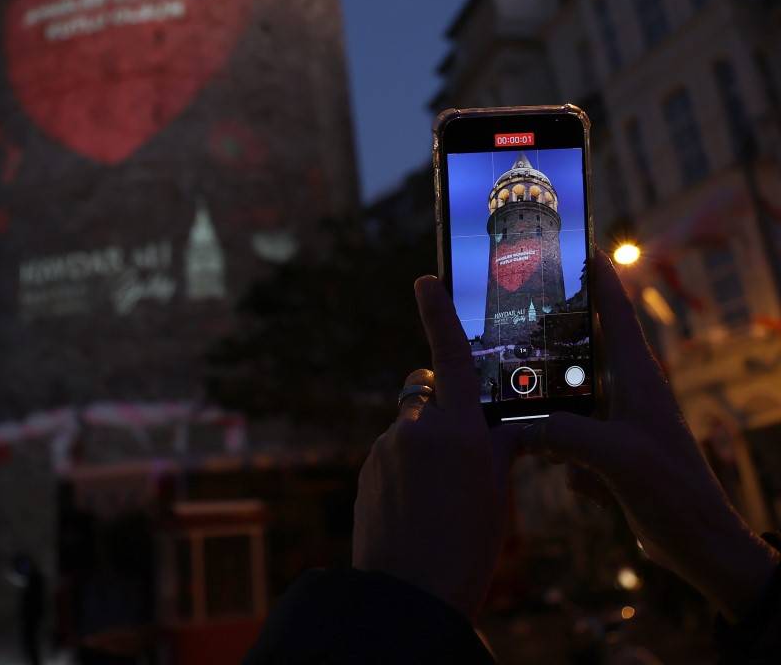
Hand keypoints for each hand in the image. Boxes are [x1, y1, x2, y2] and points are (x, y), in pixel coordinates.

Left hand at [352, 275, 513, 619]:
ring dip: (423, 445)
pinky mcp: (368, 470)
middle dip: (439, 403)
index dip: (437, 313)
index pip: (449, 355)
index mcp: (458, 430)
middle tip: (460, 444)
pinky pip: (391, 454)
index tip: (425, 280)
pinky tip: (417, 508)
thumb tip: (506, 425)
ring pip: (409, 427)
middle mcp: (417, 429)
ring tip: (440, 497)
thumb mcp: (497, 492)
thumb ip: (500, 447)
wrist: (411, 595)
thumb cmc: (469, 546)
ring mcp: (387, 449)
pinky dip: (405, 469)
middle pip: (425, 391)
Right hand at [518, 250, 778, 620]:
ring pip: (569, 394)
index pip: (615, 308)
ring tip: (514, 402)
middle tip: (510, 317)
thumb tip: (517, 424)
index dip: (596, 273)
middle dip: (550, 335)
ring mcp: (618, 421)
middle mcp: (626, 390)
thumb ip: (563, 435)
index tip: (574, 242)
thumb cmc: (672, 492)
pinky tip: (571, 482)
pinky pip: (570, 437)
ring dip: (548, 404)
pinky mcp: (610, 452)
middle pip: (582, 345)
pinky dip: (561, 454)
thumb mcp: (615, 459)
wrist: (702, 546)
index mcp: (636, 375)